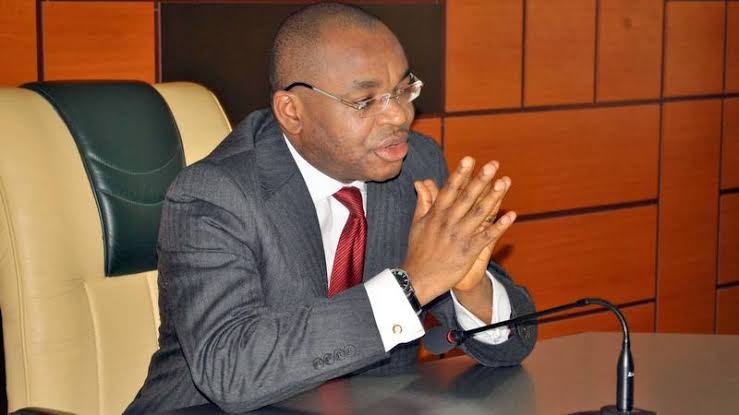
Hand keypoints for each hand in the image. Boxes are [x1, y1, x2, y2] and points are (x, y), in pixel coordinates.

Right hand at [402, 157, 515, 304]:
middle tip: (492, 165)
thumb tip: (421, 181)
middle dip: (480, 180)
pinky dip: (499, 226)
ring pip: (479, 213)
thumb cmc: (417, 251)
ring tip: (504, 182)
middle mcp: (448, 223)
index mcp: (436, 215)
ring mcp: (459, 236)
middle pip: (467, 198)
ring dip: (493, 197)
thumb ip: (423, 201)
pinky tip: (511, 216)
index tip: (469, 159)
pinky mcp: (468, 251)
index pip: (449, 190)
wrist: (417, 279)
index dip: (460, 174)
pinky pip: (486, 236)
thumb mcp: (417, 223)